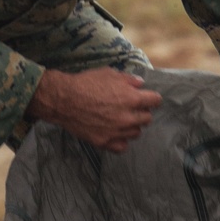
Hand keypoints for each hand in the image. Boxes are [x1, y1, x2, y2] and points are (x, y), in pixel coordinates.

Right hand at [27, 68, 162, 152]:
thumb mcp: (109, 73)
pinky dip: (121, 140)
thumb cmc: (86, 83)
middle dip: (142, 112)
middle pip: (147, 119)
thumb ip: (128, 79)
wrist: (64, 99)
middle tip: (132, 108)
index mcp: (131, 98)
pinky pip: (122, 147)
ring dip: (132, 126)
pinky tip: (115, 132)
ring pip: (136, 133)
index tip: (147, 98)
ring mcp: (116, 132)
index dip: (151, 98)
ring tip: (122, 120)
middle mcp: (127, 117)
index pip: (155, 101)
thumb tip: (140, 84)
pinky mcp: (104, 142)